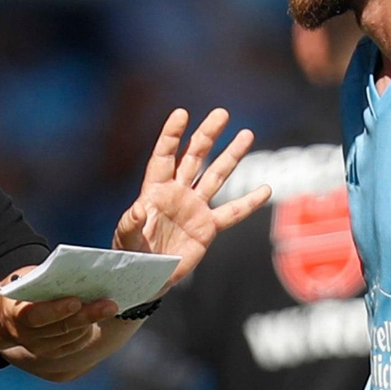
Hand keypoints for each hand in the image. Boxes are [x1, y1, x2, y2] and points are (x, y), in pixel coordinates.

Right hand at [0, 279, 115, 359]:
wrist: (3, 318)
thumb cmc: (19, 290)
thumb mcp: (23, 279)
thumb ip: (43, 279)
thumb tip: (73, 272)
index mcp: (15, 312)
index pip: (37, 314)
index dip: (57, 309)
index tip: (77, 301)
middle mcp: (26, 334)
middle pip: (61, 327)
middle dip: (87, 315)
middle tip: (110, 305)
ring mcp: (38, 347)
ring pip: (71, 336)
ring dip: (91, 322)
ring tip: (108, 307)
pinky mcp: (51, 353)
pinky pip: (74, 344)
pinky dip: (87, 331)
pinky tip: (98, 318)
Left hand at [113, 109, 271, 287]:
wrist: (146, 276)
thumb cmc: (130, 255)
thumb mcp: (125, 239)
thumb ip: (130, 224)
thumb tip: (139, 208)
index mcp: (155, 190)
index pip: (165, 156)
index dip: (172, 135)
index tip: (182, 114)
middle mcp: (177, 193)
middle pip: (195, 157)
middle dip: (208, 135)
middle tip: (222, 113)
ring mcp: (195, 208)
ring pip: (216, 176)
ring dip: (231, 156)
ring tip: (246, 134)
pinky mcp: (208, 227)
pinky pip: (232, 213)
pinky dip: (248, 202)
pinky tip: (265, 189)